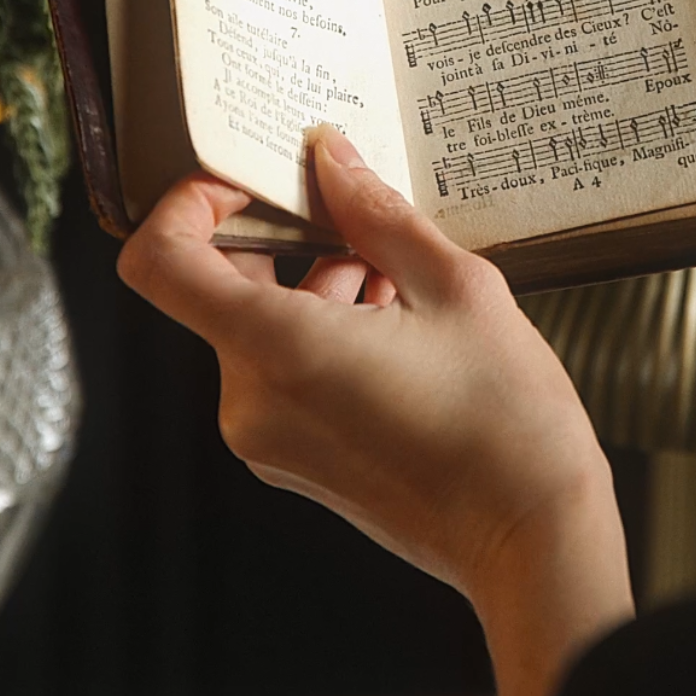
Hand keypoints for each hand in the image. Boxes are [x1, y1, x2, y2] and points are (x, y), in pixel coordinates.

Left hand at [117, 128, 633, 695]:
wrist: (534, 538)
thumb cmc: (506, 420)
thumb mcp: (456, 287)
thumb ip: (376, 215)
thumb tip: (331, 157)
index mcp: (280, 350)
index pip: (160, 262)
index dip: (185, 206)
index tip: (245, 183)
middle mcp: (252, 401)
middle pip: (220, 289)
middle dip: (284, 242)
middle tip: (357, 217)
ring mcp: (268, 439)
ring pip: (259, 328)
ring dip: (315, 287)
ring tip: (401, 280)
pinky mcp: (293, 461)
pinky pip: (281, 372)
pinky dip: (323, 334)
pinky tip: (399, 325)